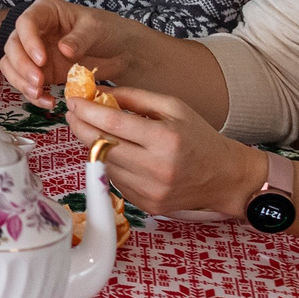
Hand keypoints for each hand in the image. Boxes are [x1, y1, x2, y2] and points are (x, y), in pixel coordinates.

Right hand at [0, 0, 147, 105]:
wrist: (119, 51)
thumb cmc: (107, 30)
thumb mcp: (96, 29)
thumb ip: (80, 38)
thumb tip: (63, 49)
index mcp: (45, 11)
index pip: (25, 23)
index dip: (29, 42)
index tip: (42, 60)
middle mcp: (34, 31)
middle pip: (12, 45)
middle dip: (21, 65)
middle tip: (38, 81)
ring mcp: (34, 52)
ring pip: (12, 65)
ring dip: (20, 81)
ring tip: (39, 94)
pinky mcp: (40, 72)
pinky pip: (25, 83)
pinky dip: (31, 94)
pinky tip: (47, 102)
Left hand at [65, 88, 263, 216]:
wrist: (225, 177)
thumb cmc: (199, 138)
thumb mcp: (173, 107)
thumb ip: (134, 97)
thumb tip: (97, 92)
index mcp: (165, 139)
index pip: (113, 124)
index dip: (87, 111)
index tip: (73, 101)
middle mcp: (157, 168)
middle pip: (101, 147)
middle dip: (80, 128)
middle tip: (72, 114)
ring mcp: (151, 191)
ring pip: (104, 165)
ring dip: (93, 146)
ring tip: (94, 130)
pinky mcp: (147, 205)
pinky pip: (116, 181)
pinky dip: (110, 164)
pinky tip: (115, 152)